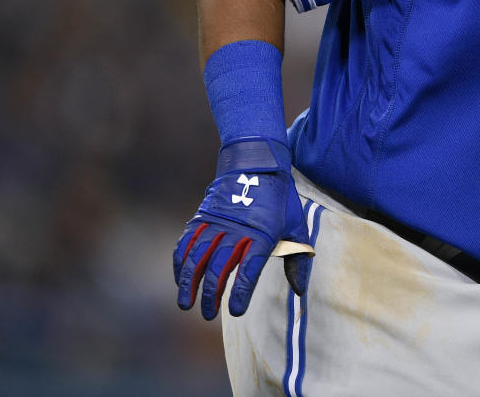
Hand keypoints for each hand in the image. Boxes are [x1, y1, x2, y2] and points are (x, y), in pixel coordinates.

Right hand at [173, 137, 313, 319]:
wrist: (257, 163)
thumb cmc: (280, 200)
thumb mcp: (296, 226)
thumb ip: (298, 259)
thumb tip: (299, 290)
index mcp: (262, 234)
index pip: (250, 268)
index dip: (242, 291)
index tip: (235, 311)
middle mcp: (237, 230)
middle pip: (220, 266)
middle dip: (212, 294)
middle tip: (208, 315)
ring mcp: (216, 222)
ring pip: (198, 256)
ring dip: (189, 282)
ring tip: (185, 303)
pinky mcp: (202, 216)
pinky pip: (187, 242)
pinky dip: (181, 261)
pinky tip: (180, 279)